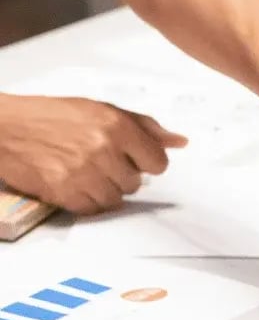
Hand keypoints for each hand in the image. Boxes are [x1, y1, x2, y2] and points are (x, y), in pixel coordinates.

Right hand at [0, 93, 186, 213]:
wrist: (5, 127)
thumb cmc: (52, 116)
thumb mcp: (101, 110)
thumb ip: (144, 126)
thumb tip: (180, 142)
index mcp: (117, 126)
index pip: (158, 162)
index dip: (146, 162)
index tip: (134, 159)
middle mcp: (103, 149)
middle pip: (135, 183)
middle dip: (121, 174)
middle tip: (99, 161)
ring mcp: (83, 173)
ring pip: (115, 199)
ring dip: (104, 190)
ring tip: (85, 172)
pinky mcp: (64, 192)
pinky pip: (92, 209)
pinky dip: (85, 201)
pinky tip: (73, 183)